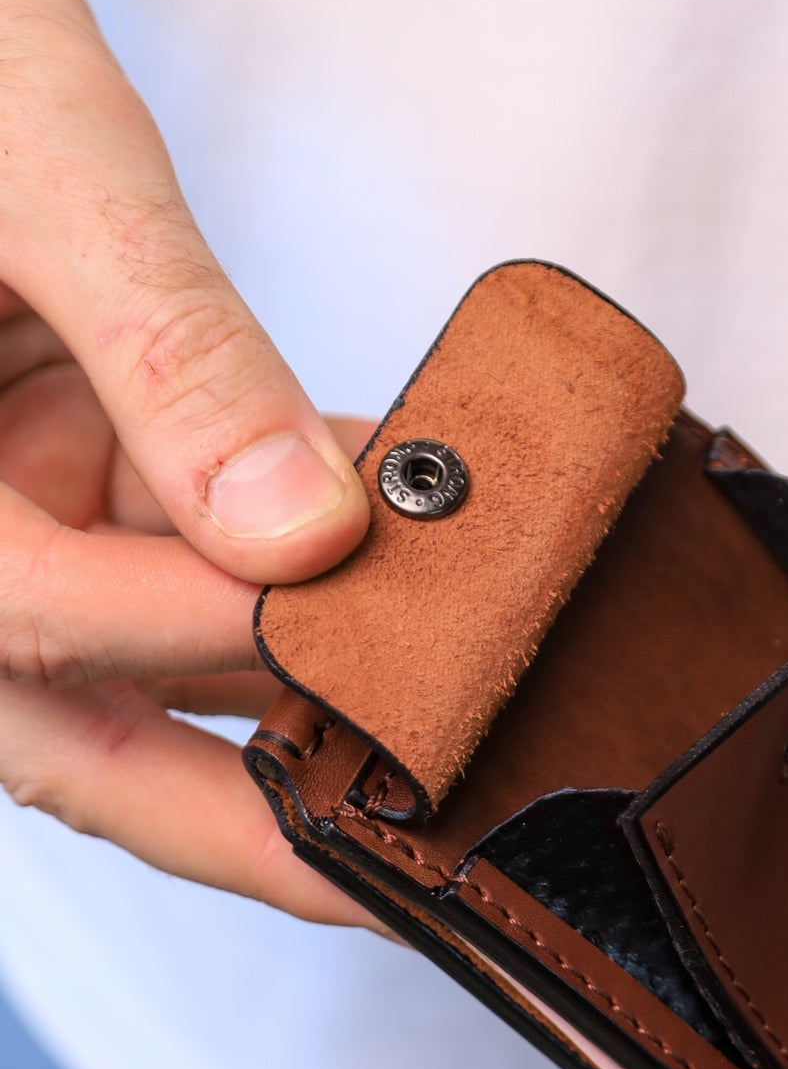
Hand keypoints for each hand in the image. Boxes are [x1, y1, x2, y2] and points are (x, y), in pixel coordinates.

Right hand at [0, 0, 372, 925]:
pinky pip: (185, 556)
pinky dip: (298, 569)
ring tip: (462, 717)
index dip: (219, 642)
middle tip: (406, 889)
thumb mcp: (49, 179)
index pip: (49, 619)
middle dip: (242, 818)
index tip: (388, 653)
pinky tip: (421, 557)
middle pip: (80, 729)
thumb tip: (302, 530)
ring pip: (151, 657)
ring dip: (300, 685)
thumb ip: (170, 350)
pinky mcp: (72, 473)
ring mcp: (9, 510)